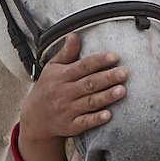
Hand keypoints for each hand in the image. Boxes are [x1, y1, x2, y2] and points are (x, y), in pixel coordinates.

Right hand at [16, 35, 127, 160]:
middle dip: (107, 77)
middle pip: (89, 83)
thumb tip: (74, 35)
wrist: (35, 117)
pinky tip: (108, 115)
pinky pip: (84, 122)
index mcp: (61, 76)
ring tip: (122, 90)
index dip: (98, 61)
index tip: (114, 56)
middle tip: (124, 72)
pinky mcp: (71, 125)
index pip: (82, 66)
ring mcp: (67, 110)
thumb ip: (66, 53)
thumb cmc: (48, 87)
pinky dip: (96, 119)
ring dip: (106, 96)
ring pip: (89, 102)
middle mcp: (64, 92)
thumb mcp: (52, 67)